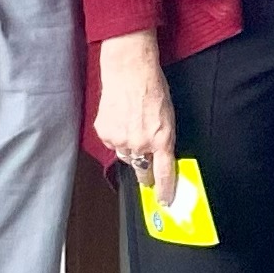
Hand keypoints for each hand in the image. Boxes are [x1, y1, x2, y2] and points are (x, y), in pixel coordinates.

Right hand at [92, 32, 176, 200]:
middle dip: (145, 173)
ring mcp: (120, 140)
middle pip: (142, 171)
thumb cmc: (153, 88)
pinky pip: (112, 145)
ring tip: (132, 126)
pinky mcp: (105, 134)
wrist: (129, 71)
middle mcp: (141, 144)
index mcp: (162, 140)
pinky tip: (120, 120)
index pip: (164, 174)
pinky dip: (117, 137)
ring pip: (126, 157)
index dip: (165, 191)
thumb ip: (164, 140)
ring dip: (130, 149)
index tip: (165, 201)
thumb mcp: (168, 117)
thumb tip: (160, 158)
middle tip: (146, 170)